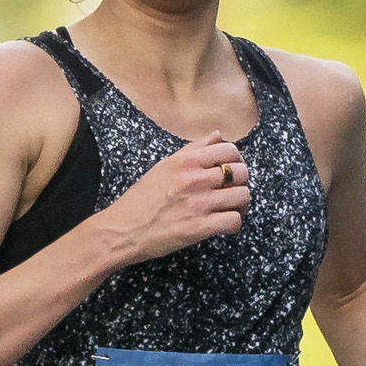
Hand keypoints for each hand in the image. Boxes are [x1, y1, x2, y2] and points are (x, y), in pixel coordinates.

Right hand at [104, 136, 249, 262]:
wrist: (123, 230)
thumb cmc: (141, 200)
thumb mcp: (164, 166)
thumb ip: (193, 149)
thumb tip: (218, 135)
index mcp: (186, 161)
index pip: (230, 150)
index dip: (237, 160)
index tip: (233, 170)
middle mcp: (195, 179)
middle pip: (241, 173)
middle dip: (241, 183)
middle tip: (232, 192)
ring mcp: (199, 203)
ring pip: (243, 197)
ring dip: (240, 205)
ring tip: (230, 209)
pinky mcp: (200, 227)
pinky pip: (234, 221)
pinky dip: (234, 224)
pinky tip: (224, 224)